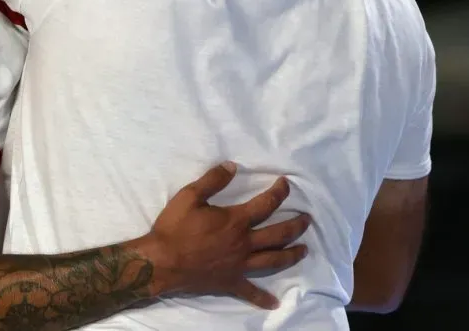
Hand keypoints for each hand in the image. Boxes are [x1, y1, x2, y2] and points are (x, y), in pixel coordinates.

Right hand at [144, 162, 309, 309]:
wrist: (162, 261)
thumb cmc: (175, 228)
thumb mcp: (190, 196)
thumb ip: (213, 180)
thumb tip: (233, 166)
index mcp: (236, 221)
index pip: (266, 204)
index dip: (279, 192)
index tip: (286, 184)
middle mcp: (244, 243)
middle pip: (278, 234)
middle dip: (296, 225)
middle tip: (307, 219)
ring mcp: (240, 265)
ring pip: (273, 260)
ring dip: (291, 254)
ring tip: (304, 250)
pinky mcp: (231, 281)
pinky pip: (250, 291)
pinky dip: (263, 298)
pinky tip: (274, 303)